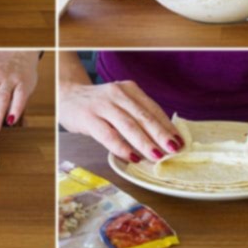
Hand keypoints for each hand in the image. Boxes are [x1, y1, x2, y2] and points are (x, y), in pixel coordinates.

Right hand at [59, 79, 182, 162]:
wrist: (67, 96)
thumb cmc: (99, 105)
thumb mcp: (120, 103)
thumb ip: (138, 115)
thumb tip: (164, 139)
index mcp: (130, 89)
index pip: (153, 109)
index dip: (168, 126)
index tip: (181, 142)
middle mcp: (118, 94)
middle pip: (144, 116)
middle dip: (161, 135)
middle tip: (175, 150)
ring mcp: (102, 105)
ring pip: (128, 125)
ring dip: (145, 142)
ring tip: (158, 157)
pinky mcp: (88, 117)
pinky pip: (108, 134)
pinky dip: (121, 147)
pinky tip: (132, 157)